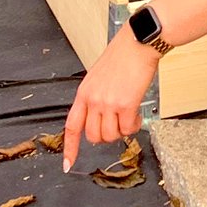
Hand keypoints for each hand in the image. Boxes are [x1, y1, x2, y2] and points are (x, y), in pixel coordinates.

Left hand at [63, 26, 159, 164]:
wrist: (138, 43)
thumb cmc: (123, 55)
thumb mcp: (98, 76)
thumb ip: (96, 96)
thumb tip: (102, 116)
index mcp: (84, 92)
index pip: (72, 126)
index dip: (69, 148)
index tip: (68, 163)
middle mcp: (93, 100)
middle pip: (93, 136)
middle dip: (106, 136)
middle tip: (117, 125)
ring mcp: (108, 103)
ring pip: (111, 136)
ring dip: (122, 131)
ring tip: (129, 118)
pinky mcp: (126, 104)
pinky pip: (128, 128)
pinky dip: (134, 126)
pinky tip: (137, 115)